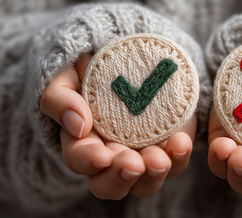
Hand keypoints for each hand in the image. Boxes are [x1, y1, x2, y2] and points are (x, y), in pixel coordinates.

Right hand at [40, 54, 196, 198]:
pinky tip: (181, 142)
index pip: (80, 160)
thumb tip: (76, 125)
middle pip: (110, 185)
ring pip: (145, 183)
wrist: (130, 56)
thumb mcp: (67, 76)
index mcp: (82, 142)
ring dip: (153, 175)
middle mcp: (111, 156)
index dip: (89, 161)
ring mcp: (142, 155)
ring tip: (161, 161)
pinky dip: (178, 156)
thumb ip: (60, 99)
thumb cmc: (92, 68)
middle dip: (121, 177)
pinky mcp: (167, 147)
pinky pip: (175, 162)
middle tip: (133, 165)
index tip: (102, 156)